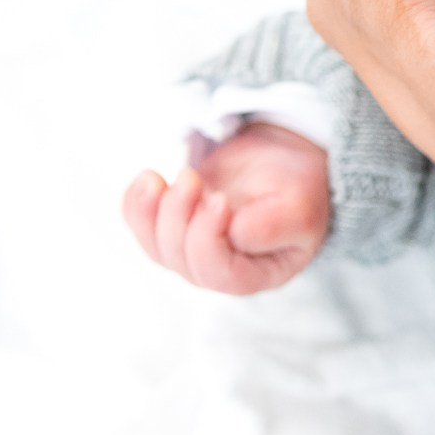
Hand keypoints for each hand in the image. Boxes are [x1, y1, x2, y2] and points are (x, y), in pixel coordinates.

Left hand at [122, 124, 329, 294]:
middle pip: (183, 261)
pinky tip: (148, 179)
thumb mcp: (298, 206)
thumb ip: (270, 227)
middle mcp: (224, 271)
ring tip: (159, 177)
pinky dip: (136, 204)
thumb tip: (230, 232)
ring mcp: (195, 252)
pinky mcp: (175, 229)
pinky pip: (141, 227)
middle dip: (178, 217)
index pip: (221, 275)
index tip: (220, 198)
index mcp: (260, 273)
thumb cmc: (297, 186)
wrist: (280, 160)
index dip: (208, 241)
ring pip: (157, 248)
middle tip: (190, 176)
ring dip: (151, 212)